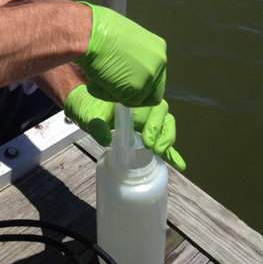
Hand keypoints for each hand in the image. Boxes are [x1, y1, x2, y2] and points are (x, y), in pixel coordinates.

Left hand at [64, 82, 185, 171]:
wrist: (83, 104)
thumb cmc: (87, 106)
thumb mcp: (88, 115)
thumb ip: (96, 124)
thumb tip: (106, 139)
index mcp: (131, 99)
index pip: (152, 106)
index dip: (154, 123)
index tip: (148, 140)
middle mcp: (141, 107)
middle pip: (163, 115)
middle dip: (162, 132)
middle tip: (154, 148)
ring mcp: (145, 118)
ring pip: (165, 125)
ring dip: (167, 139)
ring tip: (161, 153)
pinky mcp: (145, 132)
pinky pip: (161, 139)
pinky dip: (171, 151)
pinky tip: (179, 164)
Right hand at [75, 3, 165, 106]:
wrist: (90, 33)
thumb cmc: (100, 31)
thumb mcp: (126, 38)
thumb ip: (135, 55)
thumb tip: (130, 68)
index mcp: (158, 47)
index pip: (157, 75)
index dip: (141, 82)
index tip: (126, 82)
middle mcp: (160, 61)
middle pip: (153, 90)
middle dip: (133, 91)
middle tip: (113, 85)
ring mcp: (150, 75)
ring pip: (137, 98)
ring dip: (118, 94)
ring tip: (99, 81)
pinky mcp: (137, 87)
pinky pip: (123, 101)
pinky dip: (108, 96)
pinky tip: (96, 83)